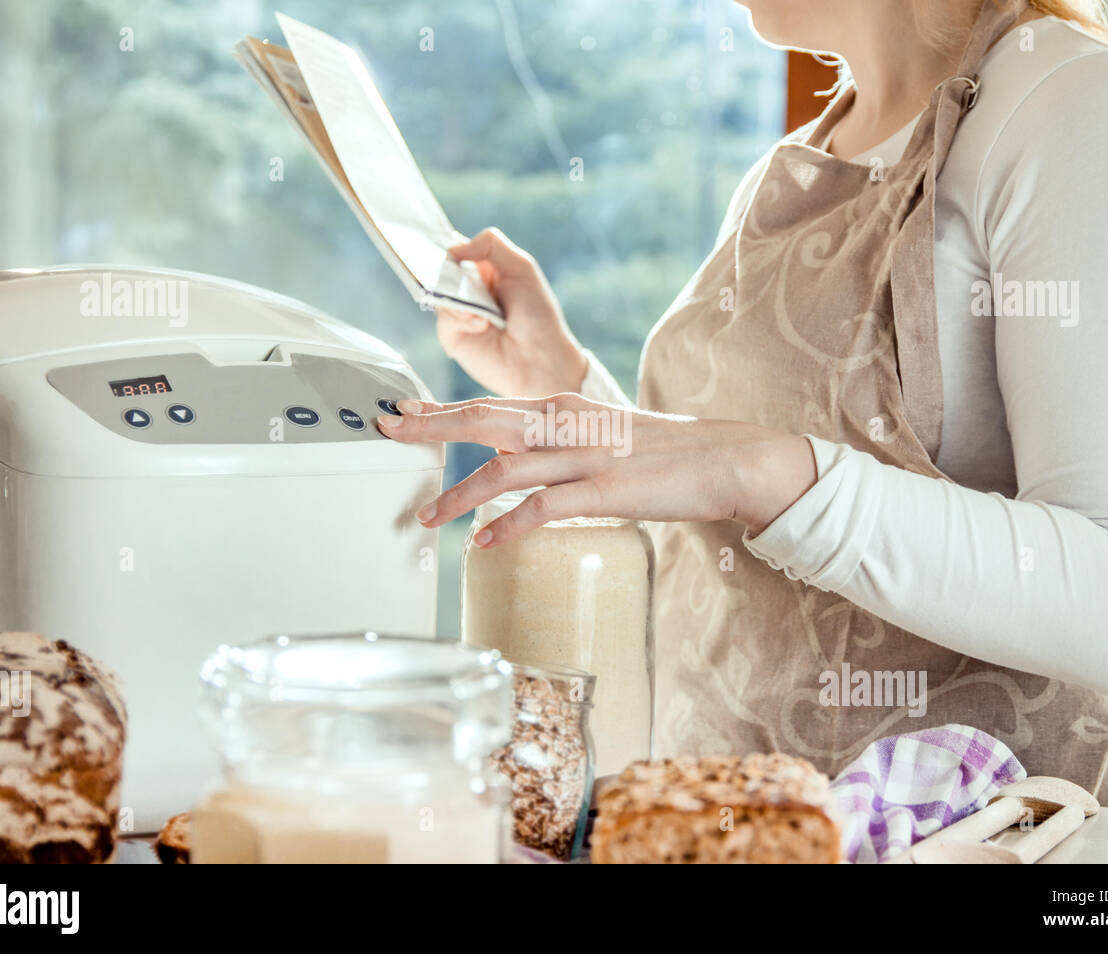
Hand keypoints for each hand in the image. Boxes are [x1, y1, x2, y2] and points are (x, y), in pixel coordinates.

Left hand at [376, 393, 817, 545]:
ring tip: (427, 516)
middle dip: (430, 428)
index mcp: (562, 407)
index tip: (400, 411)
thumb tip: (509, 462)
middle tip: (385, 432)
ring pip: (507, 468)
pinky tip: (486, 544)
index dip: (439, 409)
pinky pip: (545, 508)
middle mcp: (566, 423)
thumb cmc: (658, 451)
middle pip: (484, 420)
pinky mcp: (605, 490)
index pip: (487, 404)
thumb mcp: (597, 434)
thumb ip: (553, 441)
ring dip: (460, 492)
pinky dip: (511, 526)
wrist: (722, 458)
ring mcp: (585, 456)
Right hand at [437, 228, 587, 396]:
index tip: (446, 249)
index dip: (451, 248)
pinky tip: (482, 326)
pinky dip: (461, 319)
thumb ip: (491, 246)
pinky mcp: (453, 336)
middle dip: (448, 273)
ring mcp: (460, 313)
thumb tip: (454, 248)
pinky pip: (444, 319)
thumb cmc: (538, 315)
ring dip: (459, 298)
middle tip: (459, 280)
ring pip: (439, 293)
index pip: (459, 250)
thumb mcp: (522, 268)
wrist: (541, 360)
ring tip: (483, 313)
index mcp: (487, 270)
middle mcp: (471, 290)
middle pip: (442, 270)